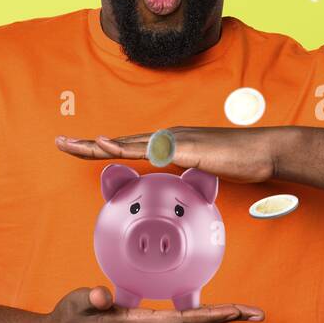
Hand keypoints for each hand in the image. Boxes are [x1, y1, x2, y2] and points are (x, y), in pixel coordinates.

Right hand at [33, 286, 264, 322]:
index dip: (209, 316)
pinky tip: (216, 314)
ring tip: (247, 312)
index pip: (181, 320)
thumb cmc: (67, 320)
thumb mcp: (75, 304)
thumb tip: (101, 296)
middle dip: (227, 318)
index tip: (234, 312)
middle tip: (258, 313)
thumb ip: (90, 299)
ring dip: (219, 319)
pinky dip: (203, 319)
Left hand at [55, 127, 289, 183]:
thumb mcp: (207, 172)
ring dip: (96, 144)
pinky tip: (104, 146)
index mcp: (170, 144)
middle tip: (59, 142)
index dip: (102, 148)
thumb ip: (190, 175)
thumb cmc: (241, 162)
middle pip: (119, 141)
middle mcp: (167, 137)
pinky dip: (122, 147)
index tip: (79, 148)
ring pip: (126, 142)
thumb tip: (183, 185)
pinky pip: (147, 149)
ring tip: (70, 144)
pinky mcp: (183, 147)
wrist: (264, 151)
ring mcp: (174, 139)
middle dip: (87, 144)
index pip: (129, 146)